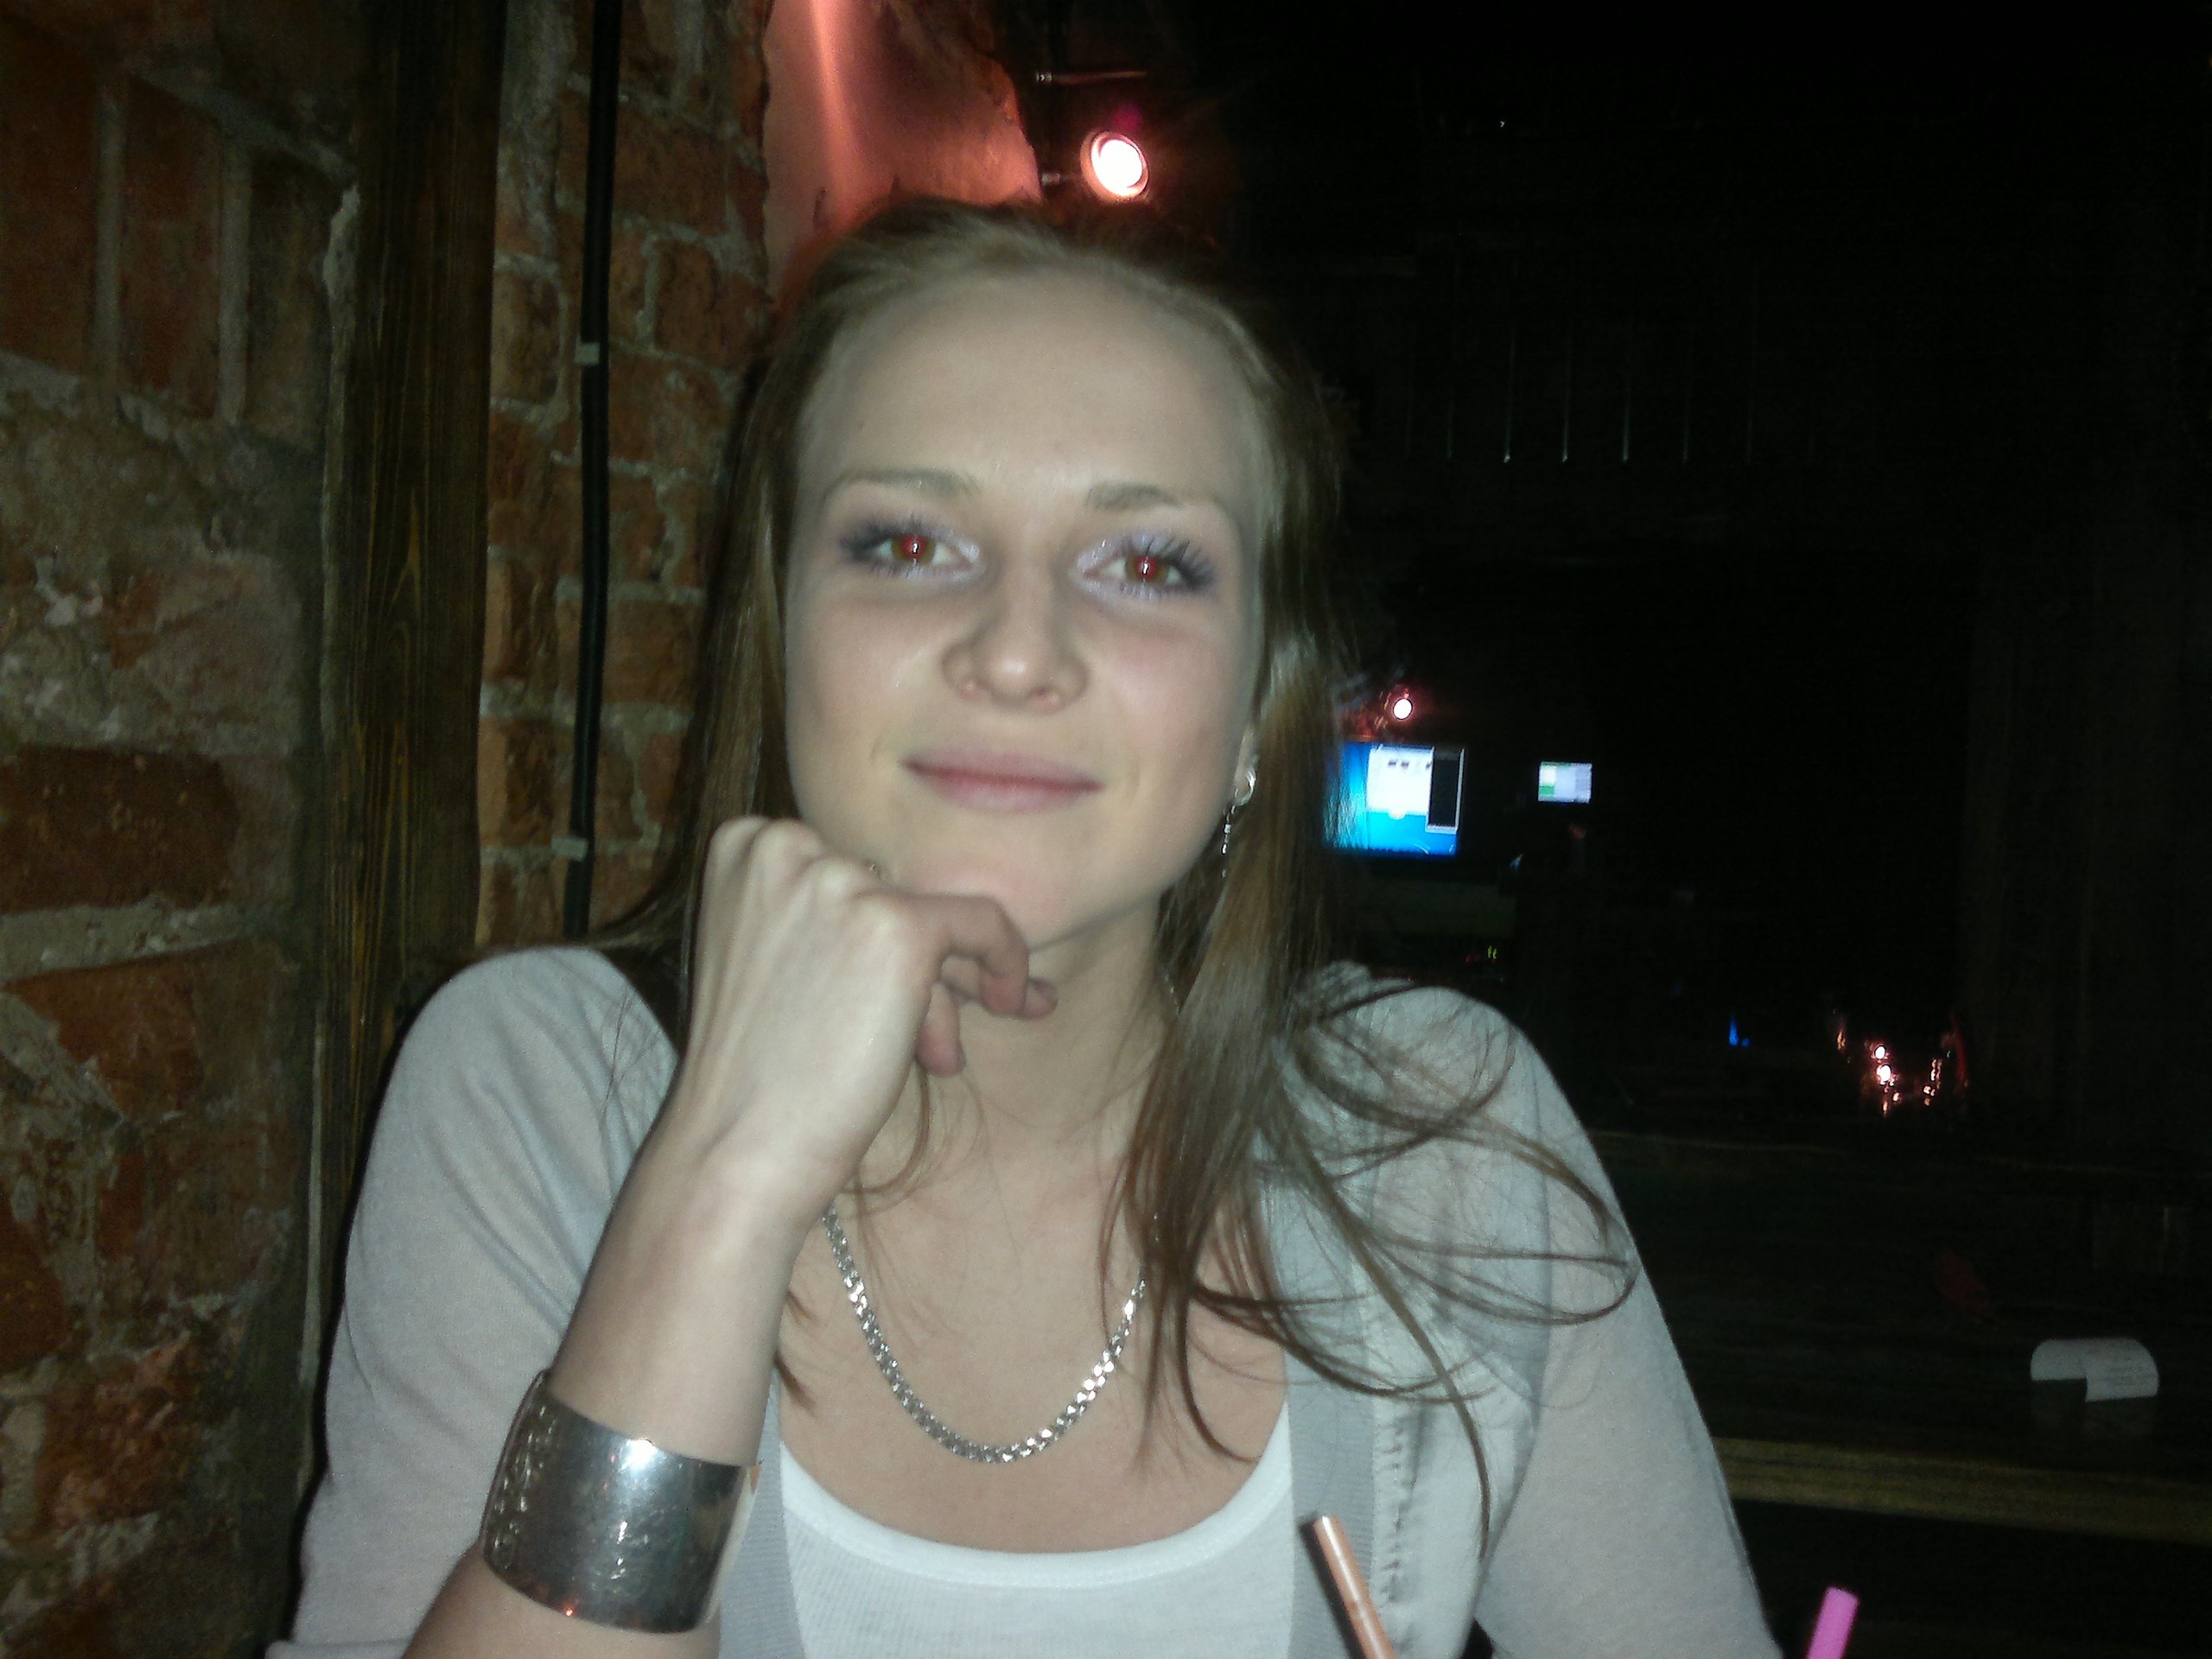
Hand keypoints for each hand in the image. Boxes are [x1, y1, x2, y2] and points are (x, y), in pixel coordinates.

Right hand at [663, 818, 1052, 1226]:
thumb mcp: (784, 967)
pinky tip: (1012, 1004)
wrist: (736, 1150)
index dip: (880, 928)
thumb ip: (843, 923)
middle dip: (926, 959)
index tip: (900, 987)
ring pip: (934, 915)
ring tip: (939, 1055)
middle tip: (950, 1022)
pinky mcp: (897, 924)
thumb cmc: (757, 1075)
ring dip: (946, 987)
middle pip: (891, 890)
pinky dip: (1007, 961)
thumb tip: (950, 922)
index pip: (847, 872)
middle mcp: (784, 845)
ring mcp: (839, 880)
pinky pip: (984, 925)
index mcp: (743, 846)